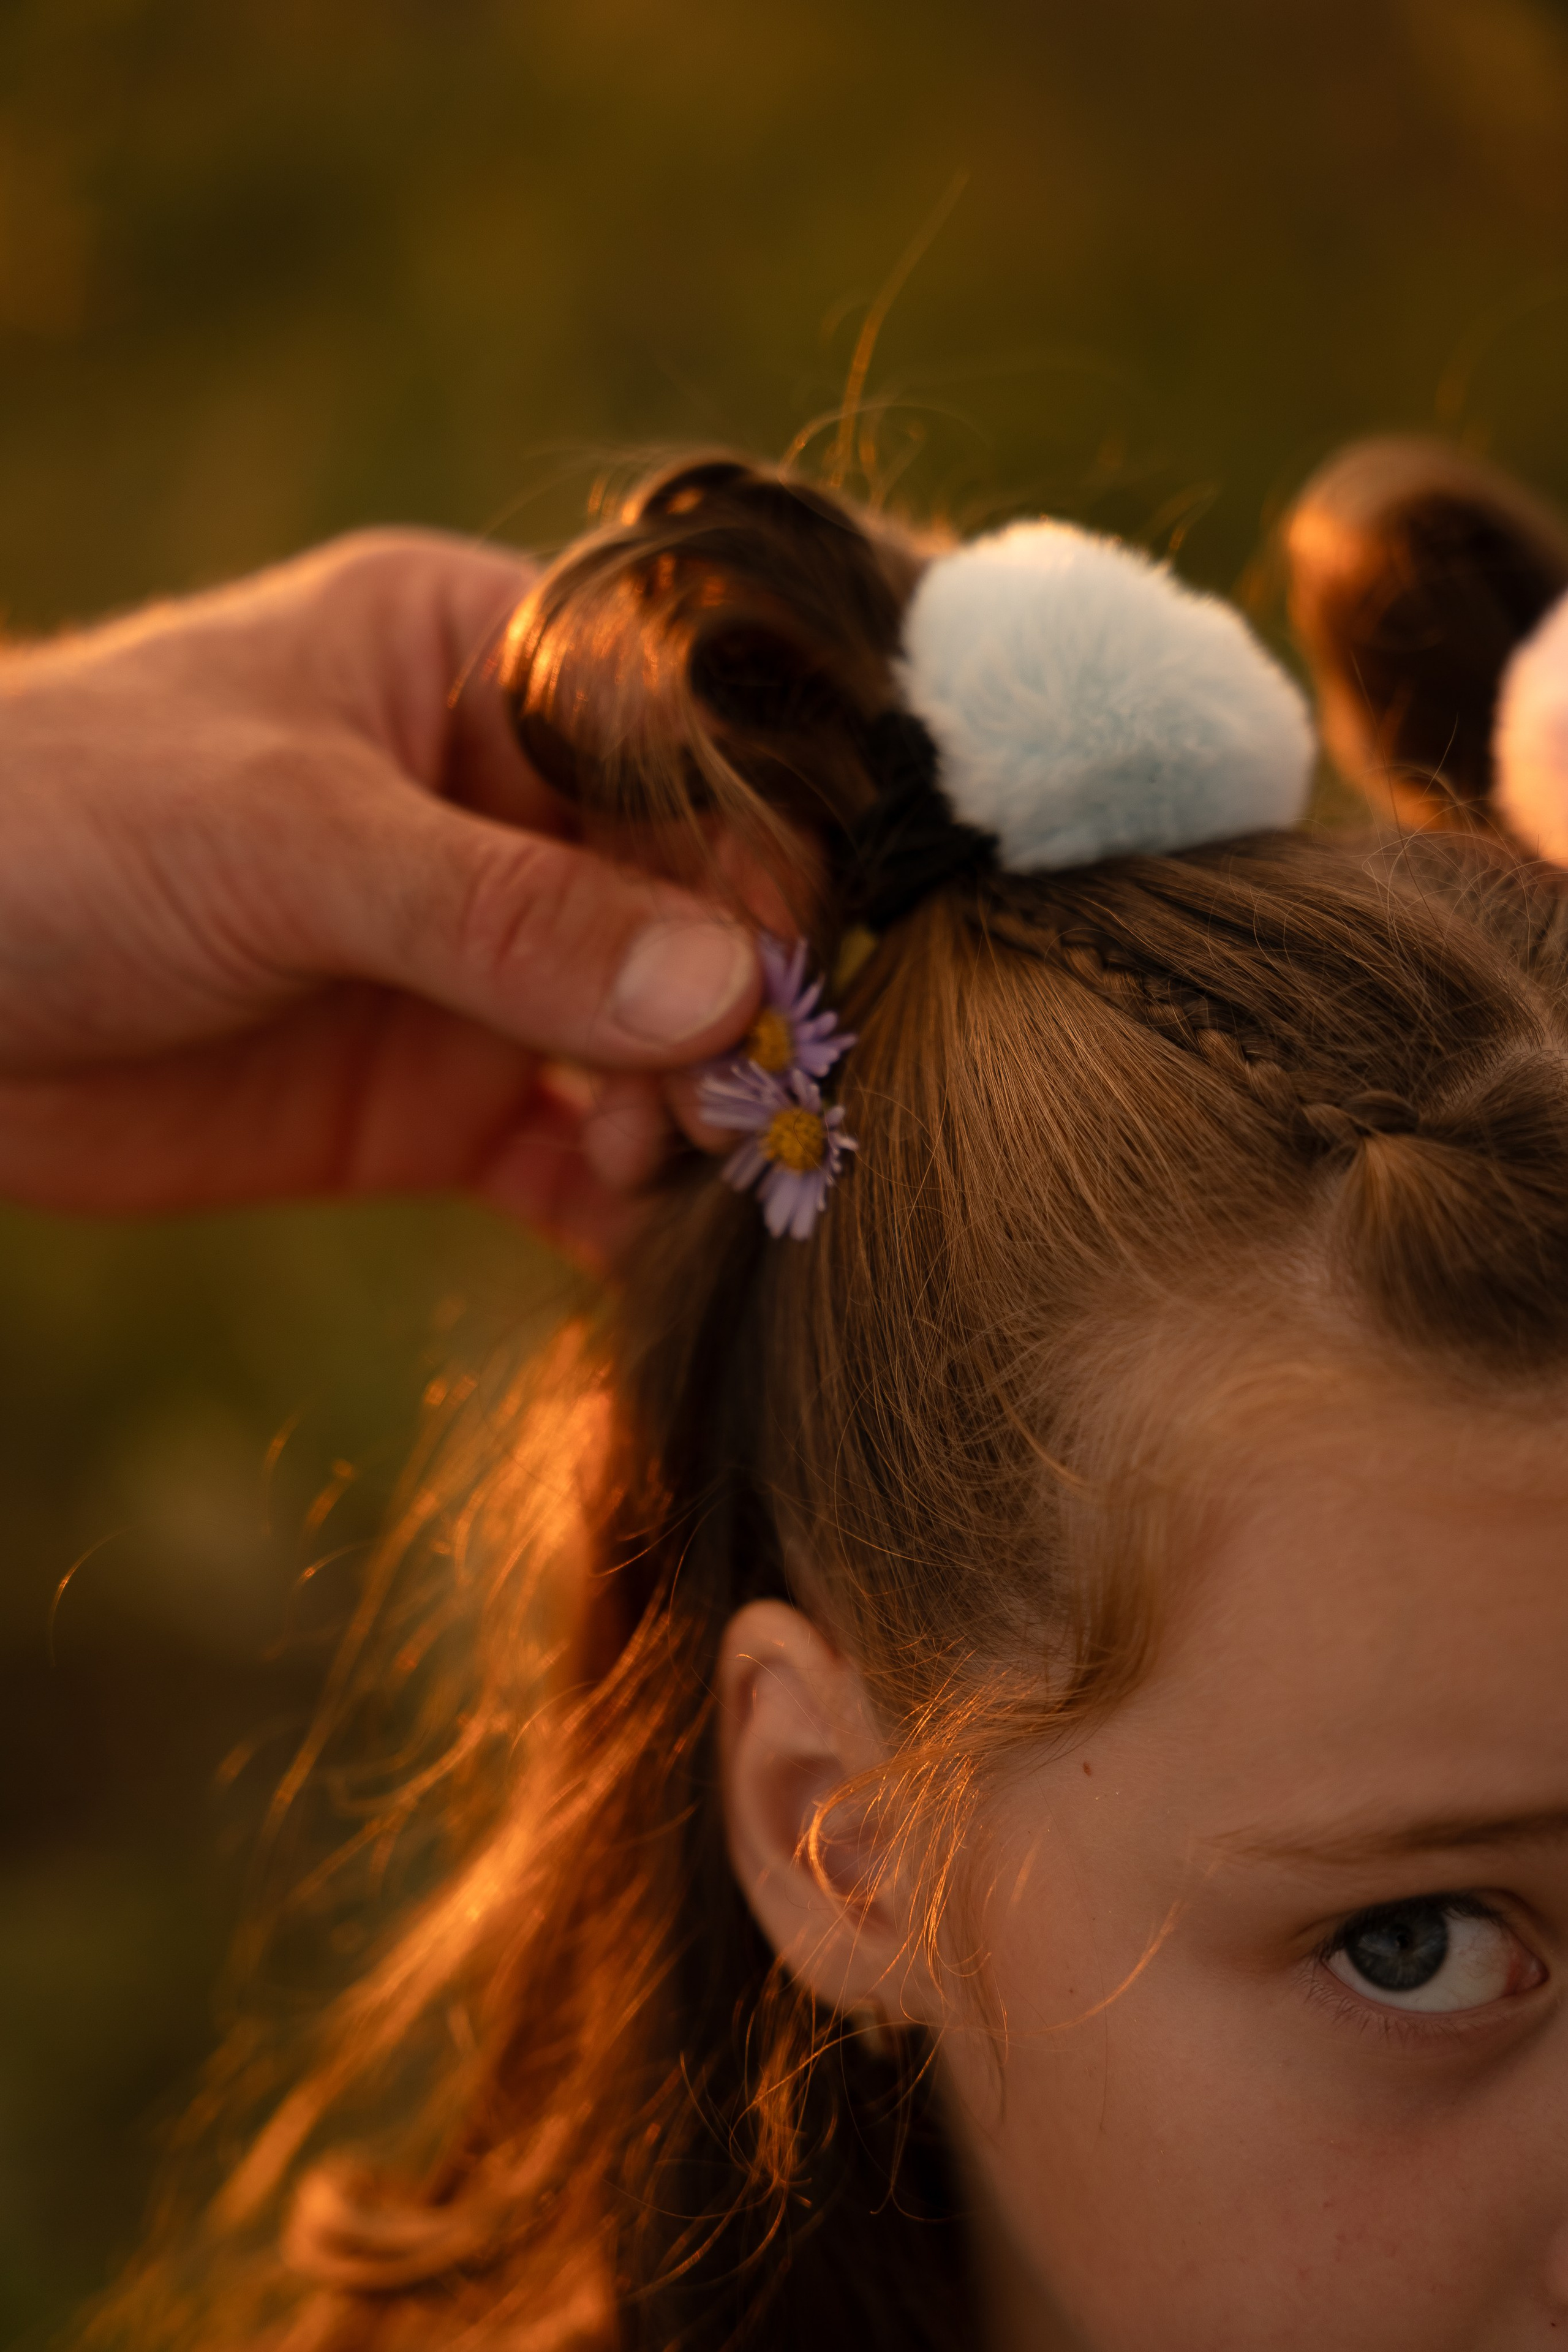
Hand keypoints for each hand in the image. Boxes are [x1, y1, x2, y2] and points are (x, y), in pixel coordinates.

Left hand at [0, 530, 760, 1262]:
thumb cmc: (57, 824)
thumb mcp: (288, 842)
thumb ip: (507, 919)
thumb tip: (728, 991)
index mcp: (483, 672)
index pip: (683, 747)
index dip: (751, 852)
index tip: (773, 968)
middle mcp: (505, 817)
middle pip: (693, 904)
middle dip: (728, 1003)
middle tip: (728, 1101)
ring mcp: (477, 969)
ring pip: (650, 1040)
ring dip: (681, 1110)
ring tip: (649, 1163)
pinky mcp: (435, 1105)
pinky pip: (571, 1158)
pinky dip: (619, 1206)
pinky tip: (639, 1245)